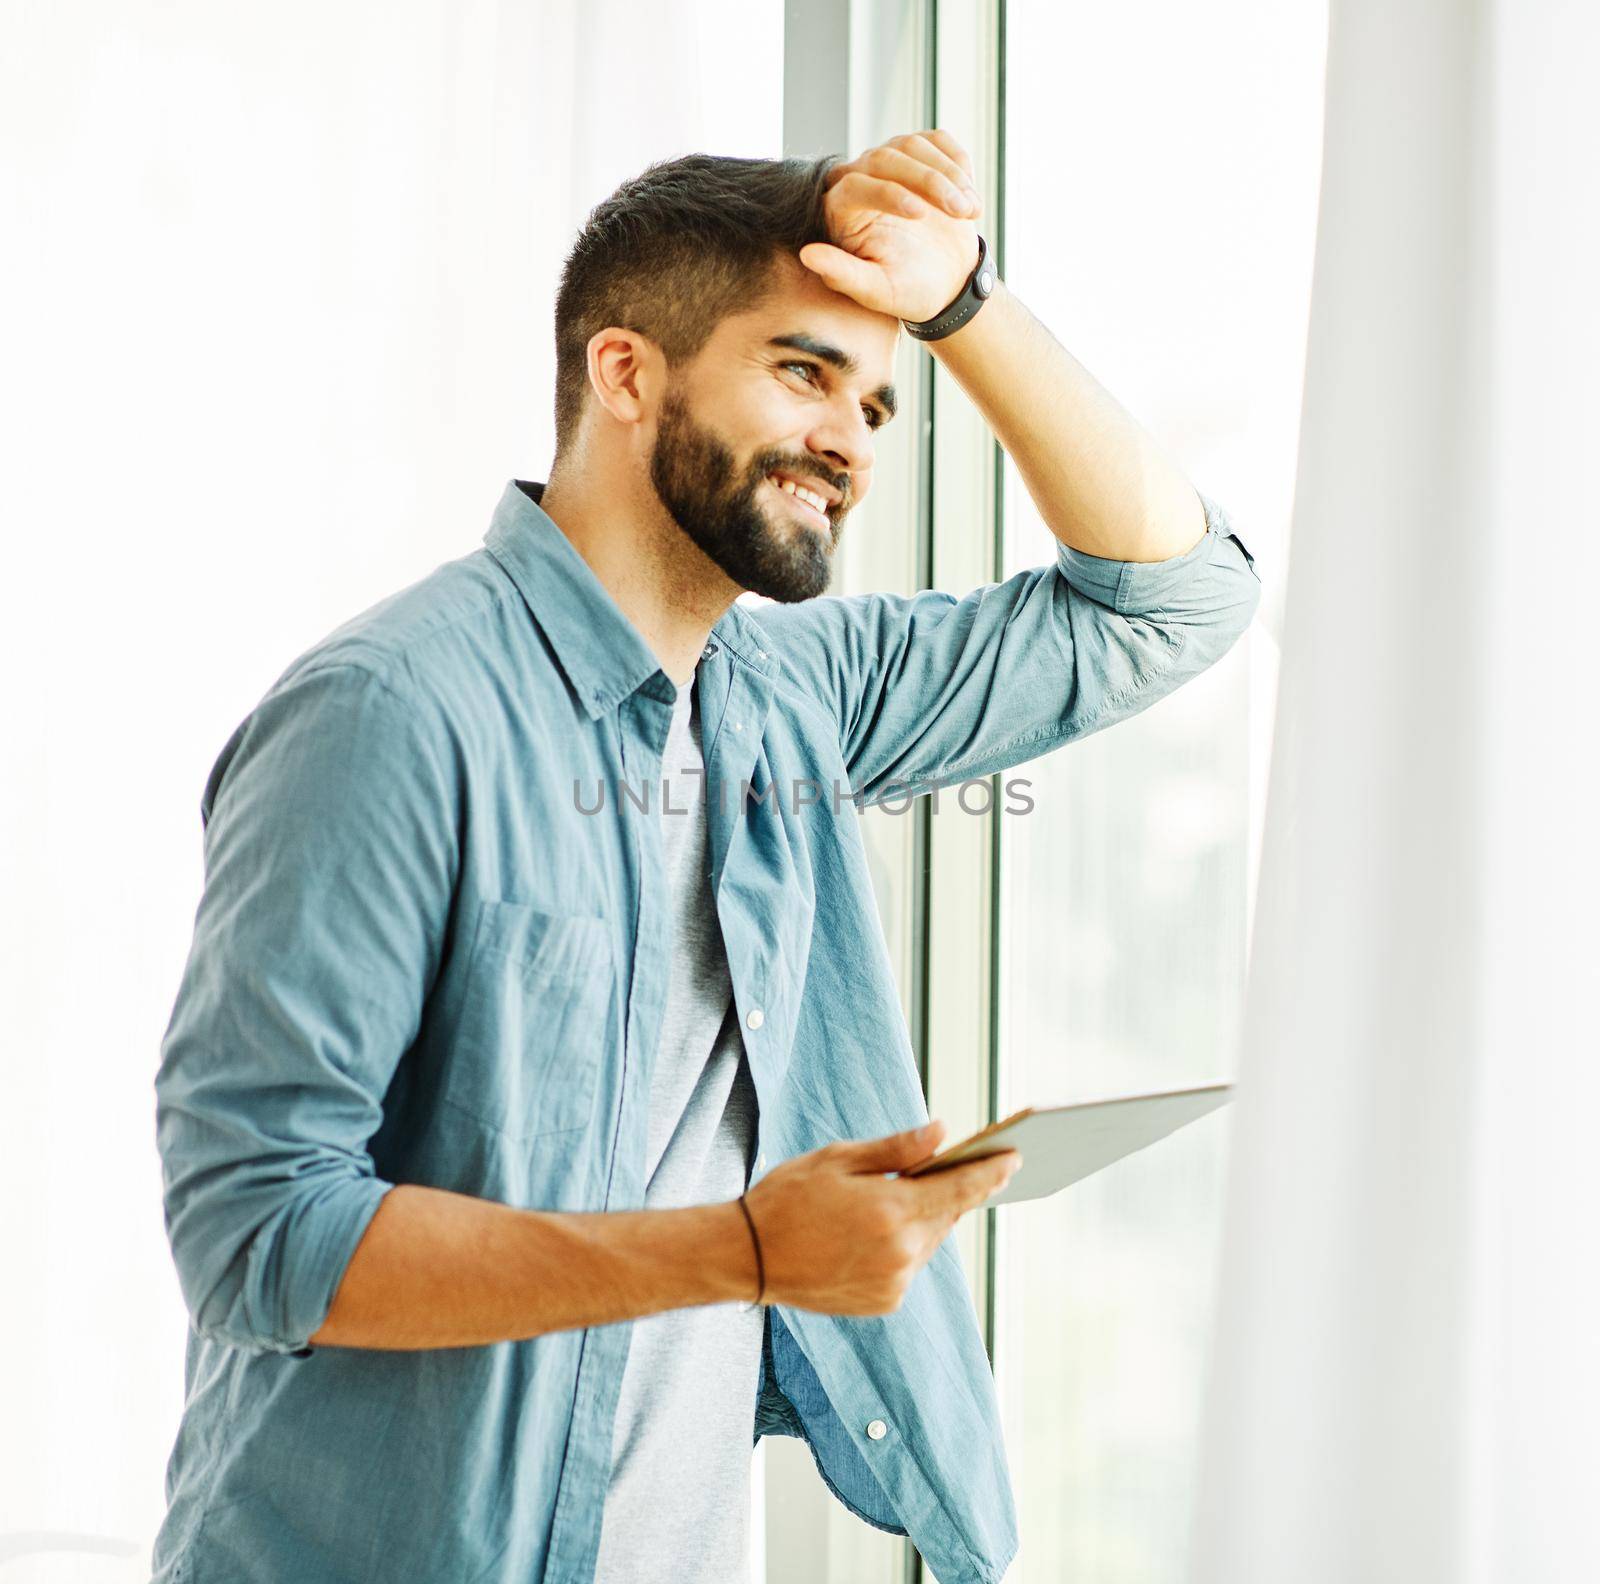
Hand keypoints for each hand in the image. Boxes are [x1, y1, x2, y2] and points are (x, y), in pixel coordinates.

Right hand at [740, 1120, 1019, 1314]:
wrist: (748, 1257)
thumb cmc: (788, 1197)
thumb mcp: (839, 1159)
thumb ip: (896, 1149)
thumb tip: (943, 1132)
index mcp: (892, 1211)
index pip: (960, 1188)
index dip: (991, 1172)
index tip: (1015, 1158)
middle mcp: (901, 1253)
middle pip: (947, 1215)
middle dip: (952, 1191)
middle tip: (957, 1166)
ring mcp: (893, 1283)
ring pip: (928, 1241)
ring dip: (924, 1218)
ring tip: (902, 1196)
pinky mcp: (884, 1302)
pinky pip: (909, 1266)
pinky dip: (903, 1245)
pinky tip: (875, 1230)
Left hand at [798, 130, 983, 322]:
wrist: (946, 283)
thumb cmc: (907, 291)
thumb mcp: (876, 292)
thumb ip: (842, 275)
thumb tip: (807, 255)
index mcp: (841, 211)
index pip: (856, 185)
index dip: (887, 194)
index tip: (920, 216)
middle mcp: (861, 179)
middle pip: (886, 157)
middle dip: (928, 181)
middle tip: (960, 213)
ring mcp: (892, 163)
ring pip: (914, 145)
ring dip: (949, 175)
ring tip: (971, 211)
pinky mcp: (920, 156)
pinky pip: (938, 140)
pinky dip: (958, 162)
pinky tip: (970, 194)